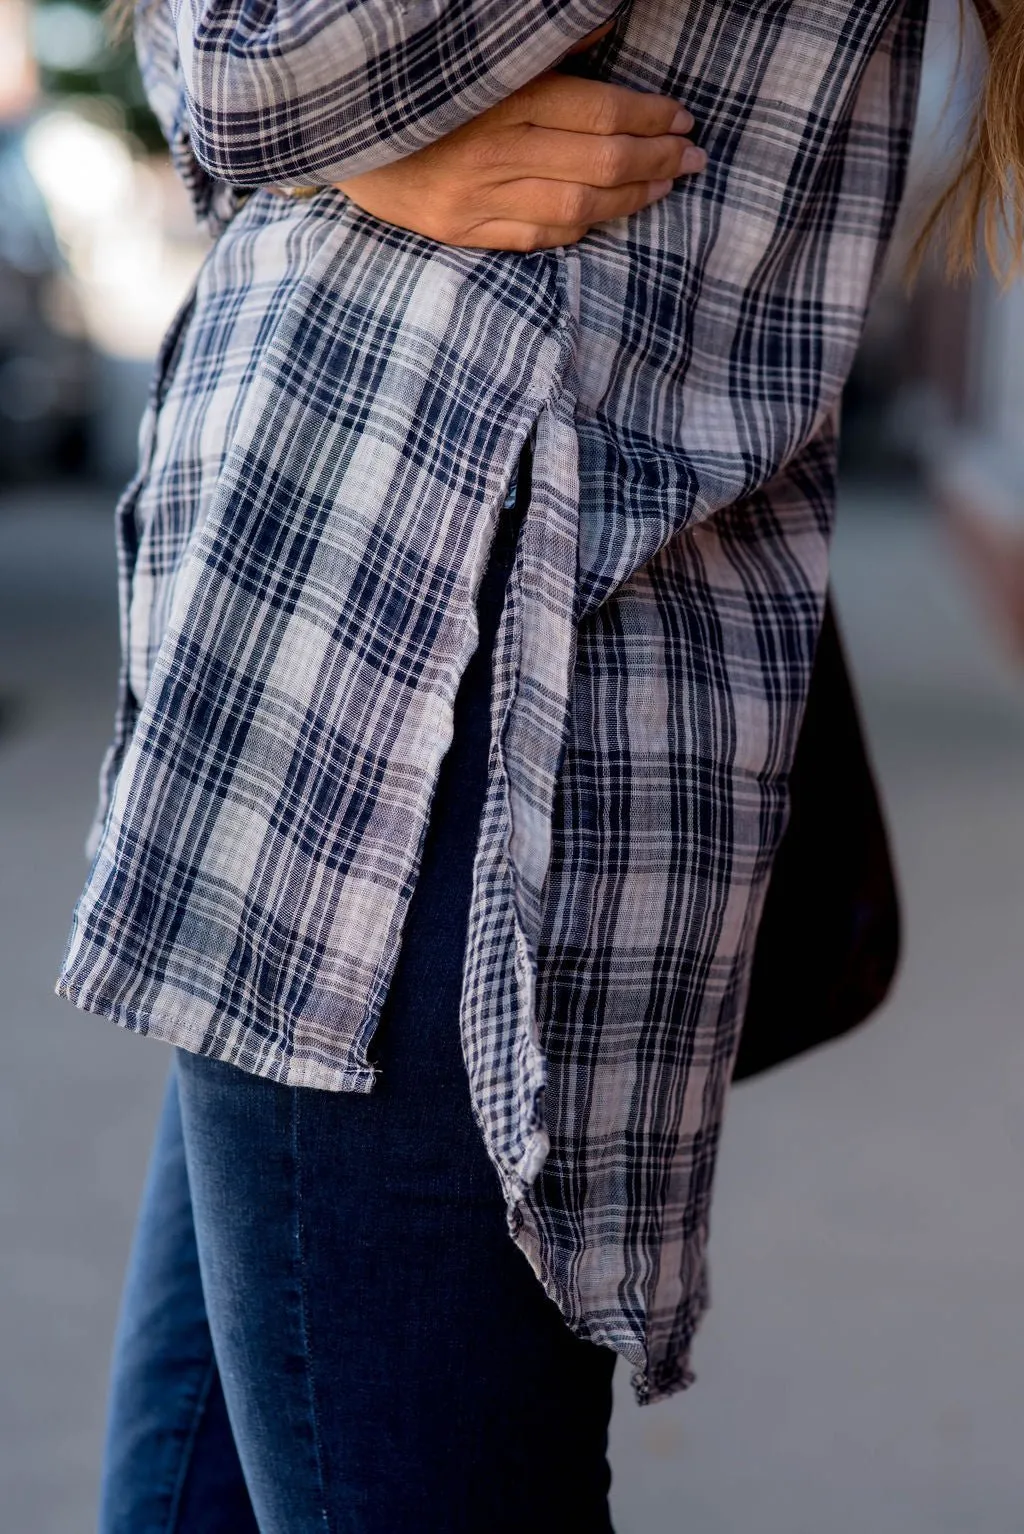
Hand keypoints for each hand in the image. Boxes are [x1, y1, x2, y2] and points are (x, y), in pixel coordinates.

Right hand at [334, 72, 704, 251]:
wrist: (332, 127)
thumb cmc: (415, 87)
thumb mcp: (473, 55)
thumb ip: (541, 49)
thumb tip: (604, 30)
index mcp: (499, 97)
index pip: (596, 111)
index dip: (648, 117)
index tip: (682, 117)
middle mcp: (491, 150)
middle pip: (597, 161)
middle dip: (655, 160)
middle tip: (693, 156)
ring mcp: (476, 197)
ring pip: (577, 204)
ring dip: (631, 196)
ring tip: (667, 184)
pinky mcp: (461, 229)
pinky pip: (538, 235)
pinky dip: (583, 225)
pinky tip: (611, 213)